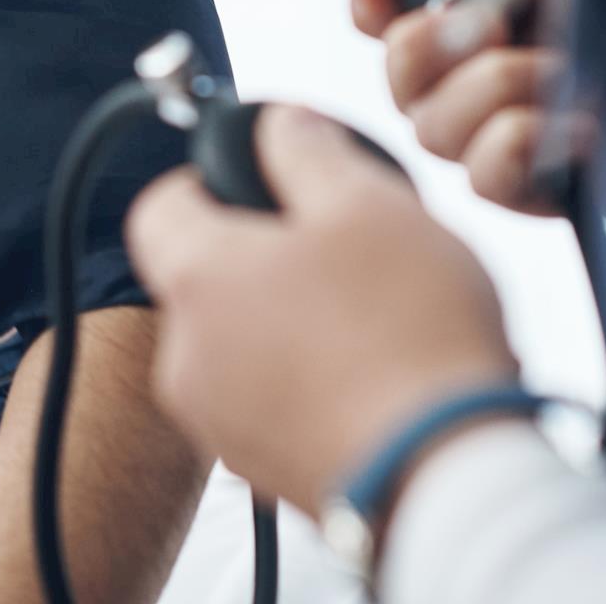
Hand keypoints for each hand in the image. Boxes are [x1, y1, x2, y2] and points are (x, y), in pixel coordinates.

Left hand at [125, 105, 518, 519]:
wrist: (447, 478)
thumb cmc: (407, 333)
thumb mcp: (367, 202)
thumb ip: (306, 148)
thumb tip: (280, 125)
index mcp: (195, 281)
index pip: (158, 205)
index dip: (208, 181)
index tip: (265, 180)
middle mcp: (184, 359)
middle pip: (205, 279)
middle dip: (265, 257)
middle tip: (341, 250)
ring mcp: (220, 427)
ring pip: (240, 344)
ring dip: (292, 323)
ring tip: (376, 320)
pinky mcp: (265, 474)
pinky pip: (273, 405)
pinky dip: (312, 383)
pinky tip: (379, 377)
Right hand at [348, 0, 597, 216]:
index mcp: (481, 15)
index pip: (383, 19)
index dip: (367, 2)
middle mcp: (479, 79)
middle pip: (399, 82)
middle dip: (425, 49)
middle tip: (488, 22)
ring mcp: (504, 137)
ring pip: (436, 132)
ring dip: (491, 89)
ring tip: (561, 66)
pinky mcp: (540, 189)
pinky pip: (487, 181)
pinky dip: (518, 145)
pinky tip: (581, 120)